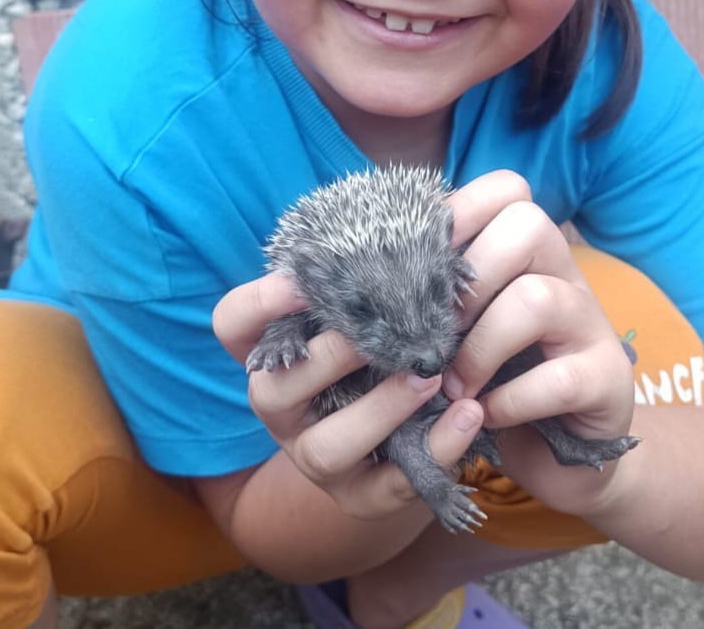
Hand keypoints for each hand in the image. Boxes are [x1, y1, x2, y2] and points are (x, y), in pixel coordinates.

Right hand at [212, 271, 486, 524]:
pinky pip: (391, 486)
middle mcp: (280, 407)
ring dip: (382, 409)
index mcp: (269, 352)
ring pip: (328, 446)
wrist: (394, 437)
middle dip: (328, 358)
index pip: (231, 322)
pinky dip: (436, 448)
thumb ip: (370, 272)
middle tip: (382, 331)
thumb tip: (426, 212)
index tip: (302, 279)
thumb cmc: (376, 345)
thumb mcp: (360, 309)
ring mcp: (313, 456)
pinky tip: (468, 412)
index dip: (259, 302)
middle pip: (272, 390)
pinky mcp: (362, 496)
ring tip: (429, 375)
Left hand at [443, 171, 636, 516]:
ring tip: (453, 386)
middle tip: (438, 332)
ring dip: (479, 349)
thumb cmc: (494, 371)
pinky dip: (509, 402)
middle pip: (527, 225)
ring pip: (536, 298)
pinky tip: (488, 414)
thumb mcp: (460, 322)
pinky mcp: (606, 377)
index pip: (507, 188)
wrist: (560, 446)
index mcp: (527, 247)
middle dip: (470, 278)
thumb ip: (425, 291)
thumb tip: (338, 279)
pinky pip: (558, 379)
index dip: (461, 208)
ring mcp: (590, 322)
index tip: (421, 256)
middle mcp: (564, 271)